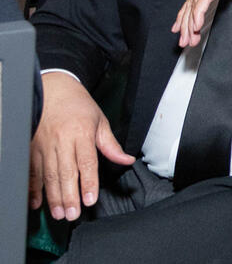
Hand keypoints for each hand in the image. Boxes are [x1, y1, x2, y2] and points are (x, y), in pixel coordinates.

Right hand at [29, 72, 134, 219]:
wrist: (52, 89)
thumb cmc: (78, 105)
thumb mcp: (100, 121)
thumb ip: (110, 144)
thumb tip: (127, 159)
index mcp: (82, 133)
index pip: (86, 162)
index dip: (88, 182)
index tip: (89, 199)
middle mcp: (62, 140)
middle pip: (65, 173)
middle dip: (69, 196)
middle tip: (72, 214)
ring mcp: (45, 145)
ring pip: (48, 175)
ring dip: (53, 197)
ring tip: (59, 213)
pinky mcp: (32, 148)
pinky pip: (32, 172)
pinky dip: (34, 189)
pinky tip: (37, 202)